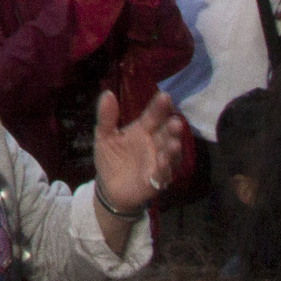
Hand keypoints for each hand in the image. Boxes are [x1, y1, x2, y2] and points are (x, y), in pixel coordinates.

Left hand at [90, 89, 186, 221]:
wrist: (109, 187)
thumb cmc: (111, 158)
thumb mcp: (104, 136)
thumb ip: (106, 116)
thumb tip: (107, 93)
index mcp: (142, 130)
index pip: (152, 116)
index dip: (159, 107)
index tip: (165, 96)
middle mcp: (154, 144)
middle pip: (166, 134)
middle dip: (172, 128)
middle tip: (176, 121)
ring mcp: (157, 162)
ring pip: (169, 154)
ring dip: (173, 149)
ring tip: (174, 142)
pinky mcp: (156, 180)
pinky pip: (162, 174)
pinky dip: (164, 169)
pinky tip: (163, 163)